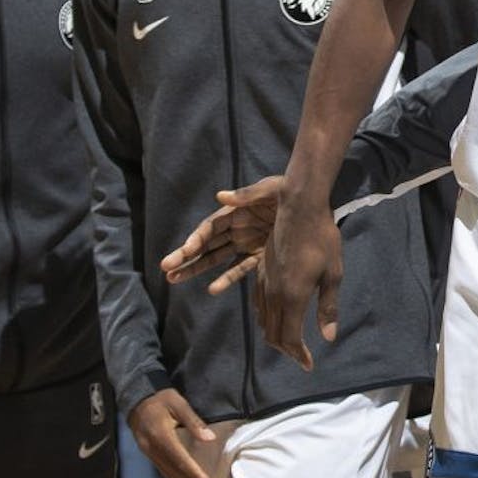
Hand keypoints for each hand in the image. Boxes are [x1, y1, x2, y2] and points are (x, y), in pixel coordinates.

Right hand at [128, 389, 215, 477]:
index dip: (194, 473)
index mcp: (161, 435)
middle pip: (173, 470)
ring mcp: (148, 452)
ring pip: (166, 472)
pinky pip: (161, 469)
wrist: (137, 399)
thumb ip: (194, 421)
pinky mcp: (147, 453)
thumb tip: (210, 438)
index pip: (180, 459)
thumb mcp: (179, 403)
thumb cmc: (161, 399)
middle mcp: (152, 447)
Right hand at [161, 176, 283, 293]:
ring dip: (196, 268)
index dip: (197, 238)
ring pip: (215, 258)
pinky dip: (226, 279)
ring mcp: (245, 243)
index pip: (210, 226)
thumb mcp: (270, 188)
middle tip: (165, 268)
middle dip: (186, 256)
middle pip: (206, 244)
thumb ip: (247, 194)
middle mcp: (236, 228)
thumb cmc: (288, 190)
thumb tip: (220, 194)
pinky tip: (212, 289)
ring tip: (173, 279)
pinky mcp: (258, 255)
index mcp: (235, 211)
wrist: (311, 204)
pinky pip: (239, 269)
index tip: (185, 251)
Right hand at [254, 186, 342, 370]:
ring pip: (264, 320)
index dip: (298, 355)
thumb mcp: (333, 273)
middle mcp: (274, 294)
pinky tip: (280, 316)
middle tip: (301, 356)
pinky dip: (269, 318)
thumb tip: (329, 337)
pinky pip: (260, 304)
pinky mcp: (262, 270)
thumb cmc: (323, 239)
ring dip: (277, 335)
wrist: (299, 208)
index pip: (289, 338)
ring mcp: (264, 282)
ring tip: (292, 341)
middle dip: (287, 349)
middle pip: (273, 334)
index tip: (308, 365)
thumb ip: (328, 307)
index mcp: (292, 297)